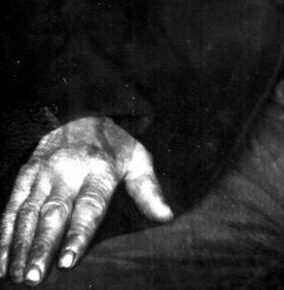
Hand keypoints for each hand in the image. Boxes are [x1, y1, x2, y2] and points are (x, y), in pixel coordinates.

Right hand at [0, 116, 172, 284]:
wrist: (83, 110)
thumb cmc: (114, 144)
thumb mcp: (137, 158)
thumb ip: (148, 189)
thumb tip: (166, 216)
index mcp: (100, 168)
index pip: (89, 205)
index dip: (78, 234)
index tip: (68, 261)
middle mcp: (68, 169)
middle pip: (54, 213)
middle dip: (43, 247)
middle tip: (35, 278)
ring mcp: (44, 171)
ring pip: (29, 213)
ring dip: (20, 246)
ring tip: (17, 276)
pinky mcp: (26, 173)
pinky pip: (12, 206)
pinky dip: (5, 234)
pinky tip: (1, 261)